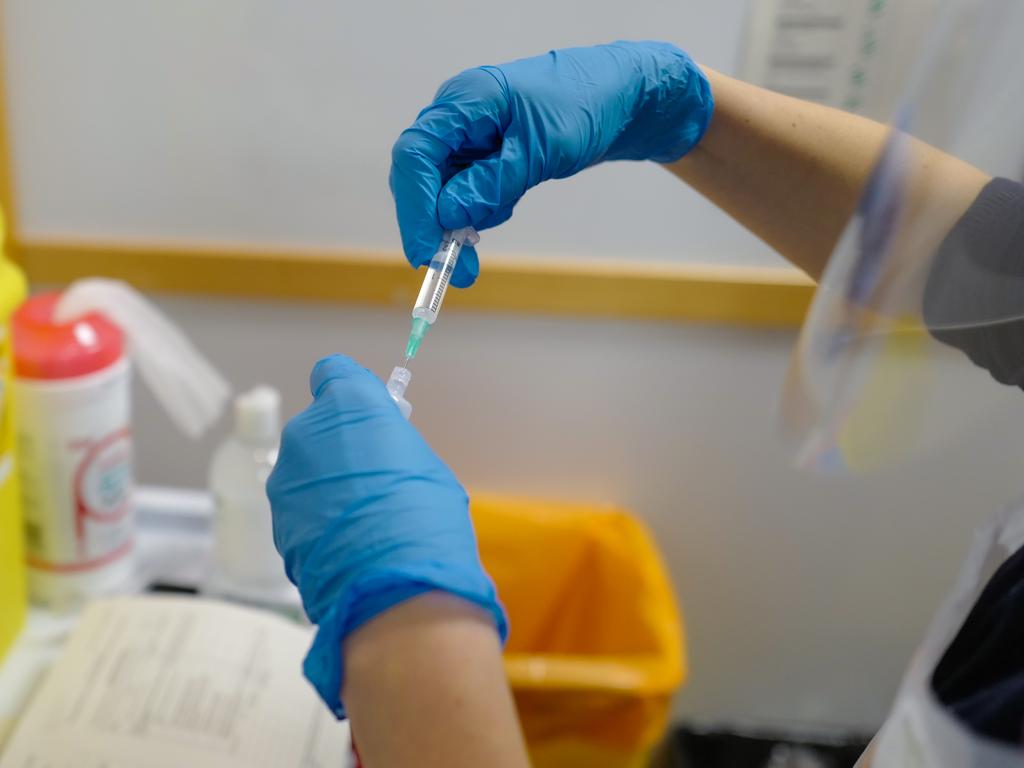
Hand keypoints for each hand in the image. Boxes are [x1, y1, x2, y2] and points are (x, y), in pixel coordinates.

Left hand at [266, 355, 505, 715]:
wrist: (394, 582)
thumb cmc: (425, 514)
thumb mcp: (422, 463)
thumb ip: (389, 446)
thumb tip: (376, 454)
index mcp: (349, 405)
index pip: (334, 373)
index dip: (348, 392)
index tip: (363, 416)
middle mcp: (306, 432)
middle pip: (319, 430)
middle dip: (338, 449)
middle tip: (372, 481)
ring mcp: (286, 479)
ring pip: (305, 473)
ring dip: (326, 490)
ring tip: (361, 524)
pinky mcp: (277, 522)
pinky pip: (300, 511)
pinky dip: (317, 522)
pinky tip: (347, 547)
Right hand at [389, 40, 712, 286]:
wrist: (623, 97)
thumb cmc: (586, 105)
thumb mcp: (540, 150)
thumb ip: (492, 183)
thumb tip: (448, 216)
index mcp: (465, 101)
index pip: (416, 156)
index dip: (415, 208)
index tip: (425, 254)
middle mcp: (459, 118)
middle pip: (423, 177)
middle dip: (437, 226)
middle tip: (457, 271)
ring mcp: (471, 137)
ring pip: (445, 190)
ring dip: (462, 222)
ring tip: (495, 229)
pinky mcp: (486, 155)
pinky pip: (468, 190)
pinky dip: (481, 210)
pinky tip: (506, 207)